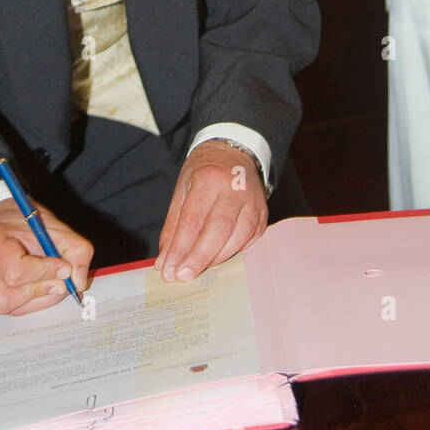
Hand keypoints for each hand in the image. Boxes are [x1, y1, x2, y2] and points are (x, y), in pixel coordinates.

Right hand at [0, 197, 92, 315]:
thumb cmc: (23, 221)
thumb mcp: (54, 226)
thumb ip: (76, 250)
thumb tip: (78, 283)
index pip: (15, 271)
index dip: (45, 273)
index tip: (64, 267)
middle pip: (6, 298)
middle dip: (40, 292)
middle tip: (61, 282)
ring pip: (7, 307)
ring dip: (37, 300)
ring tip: (51, 283)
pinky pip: (6, 308)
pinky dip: (28, 301)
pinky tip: (38, 286)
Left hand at [154, 141, 268, 282]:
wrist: (232, 153)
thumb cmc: (203, 173)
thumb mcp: (182, 190)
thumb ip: (173, 227)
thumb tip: (165, 261)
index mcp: (209, 178)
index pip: (193, 220)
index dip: (181, 248)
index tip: (169, 270)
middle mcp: (235, 188)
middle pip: (218, 230)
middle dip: (199, 258)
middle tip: (182, 277)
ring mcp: (253, 200)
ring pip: (238, 237)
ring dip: (216, 259)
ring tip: (197, 271)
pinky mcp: (263, 212)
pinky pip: (250, 238)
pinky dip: (233, 252)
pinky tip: (218, 259)